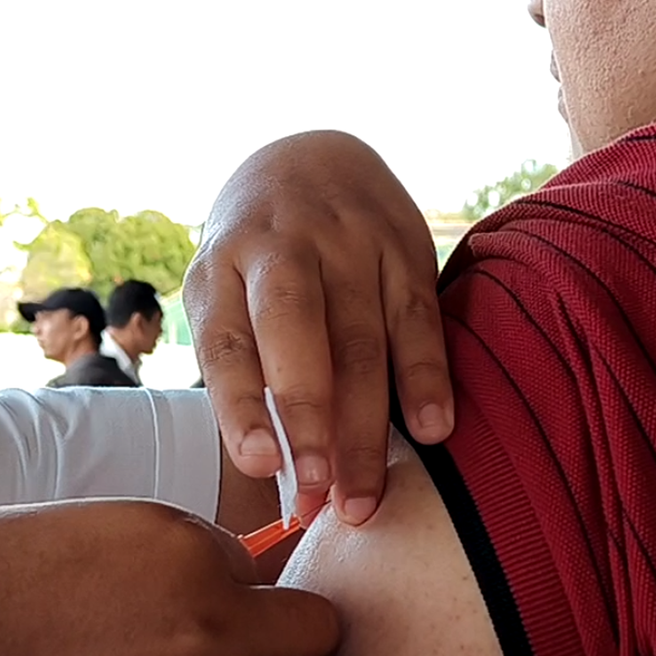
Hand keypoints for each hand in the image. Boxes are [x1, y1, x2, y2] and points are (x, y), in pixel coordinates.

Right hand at [0, 499, 346, 655]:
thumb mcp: (74, 528)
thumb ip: (162, 550)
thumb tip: (221, 577)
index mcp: (177, 546)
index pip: (271, 561)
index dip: (240, 579)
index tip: (202, 594)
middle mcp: (205, 629)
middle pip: (325, 638)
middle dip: (299, 637)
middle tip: (253, 644)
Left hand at [187, 130, 453, 525]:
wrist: (308, 158)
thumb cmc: (256, 263)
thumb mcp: (226, 296)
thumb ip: (244, 371)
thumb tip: (272, 475)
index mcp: (223, 267)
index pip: (227, 342)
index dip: (240, 406)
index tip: (259, 465)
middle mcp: (284, 248)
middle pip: (299, 337)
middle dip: (310, 422)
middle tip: (317, 495)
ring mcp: (348, 242)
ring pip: (362, 341)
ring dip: (366, 427)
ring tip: (364, 497)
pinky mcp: (404, 245)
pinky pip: (418, 318)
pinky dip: (426, 378)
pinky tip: (432, 431)